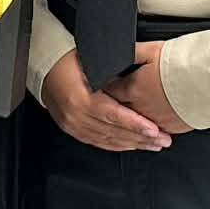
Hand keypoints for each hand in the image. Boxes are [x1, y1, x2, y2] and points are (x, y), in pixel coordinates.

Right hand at [42, 49, 171, 151]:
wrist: (46, 70)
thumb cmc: (69, 62)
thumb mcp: (92, 62)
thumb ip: (112, 74)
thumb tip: (137, 76)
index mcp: (81, 99)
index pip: (114, 116)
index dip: (136, 124)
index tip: (154, 130)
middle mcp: (77, 117)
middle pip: (114, 132)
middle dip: (142, 138)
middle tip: (163, 140)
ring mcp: (74, 126)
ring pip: (109, 140)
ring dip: (133, 144)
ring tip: (154, 145)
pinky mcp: (74, 131)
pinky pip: (99, 142)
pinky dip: (118, 145)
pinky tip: (132, 146)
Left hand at [104, 42, 192, 136]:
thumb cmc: (186, 64)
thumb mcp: (154, 49)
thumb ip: (133, 52)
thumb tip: (120, 51)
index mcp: (133, 89)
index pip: (109, 90)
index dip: (106, 84)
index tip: (107, 81)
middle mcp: (141, 109)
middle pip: (119, 110)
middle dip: (115, 103)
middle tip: (117, 95)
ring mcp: (156, 121)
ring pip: (137, 123)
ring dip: (134, 117)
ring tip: (137, 109)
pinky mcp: (172, 128)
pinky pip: (155, 129)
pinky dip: (152, 125)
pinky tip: (154, 120)